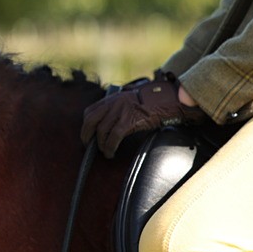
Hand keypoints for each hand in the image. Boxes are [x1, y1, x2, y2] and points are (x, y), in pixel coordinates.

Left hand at [81, 73, 207, 157]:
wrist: (166, 101)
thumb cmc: (149, 104)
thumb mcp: (127, 101)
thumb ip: (115, 108)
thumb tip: (105, 124)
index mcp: (111, 99)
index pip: (89, 111)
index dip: (86, 125)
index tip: (87, 134)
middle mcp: (113, 103)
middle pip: (91, 121)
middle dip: (86, 135)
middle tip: (88, 145)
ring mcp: (121, 111)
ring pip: (101, 130)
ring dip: (100, 145)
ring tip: (104, 152)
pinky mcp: (129, 121)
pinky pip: (114, 137)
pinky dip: (109, 147)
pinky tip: (111, 153)